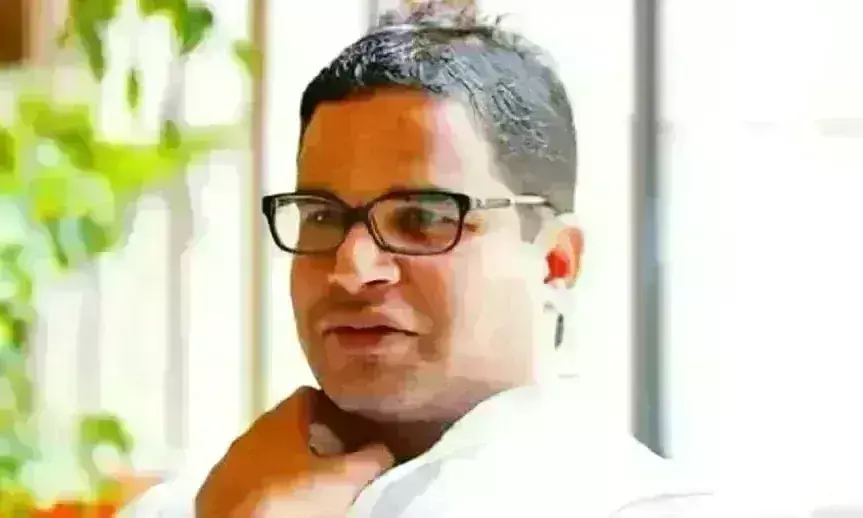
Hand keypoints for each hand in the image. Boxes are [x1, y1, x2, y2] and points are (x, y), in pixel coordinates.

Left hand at [195, 386, 393, 517]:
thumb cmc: (294, 499)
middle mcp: (250, 432)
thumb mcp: (346, 479)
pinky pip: (246, 481)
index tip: (352, 429)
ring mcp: (228, 462)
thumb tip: (384, 448)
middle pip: (287, 426)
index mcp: (280, 419)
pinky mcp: (213, 492)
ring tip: (310, 488)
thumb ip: (371, 458)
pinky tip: (280, 506)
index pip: (309, 396)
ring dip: (287, 465)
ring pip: (265, 454)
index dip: (334, 409)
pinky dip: (264, 487)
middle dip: (312, 440)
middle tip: (337, 462)